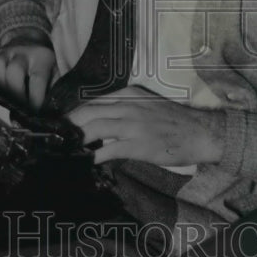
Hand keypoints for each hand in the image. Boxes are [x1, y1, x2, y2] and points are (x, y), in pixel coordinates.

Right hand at [0, 41, 55, 110]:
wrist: (28, 42)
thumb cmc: (42, 64)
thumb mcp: (55, 74)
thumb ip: (54, 92)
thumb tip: (54, 112)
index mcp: (42, 58)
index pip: (38, 78)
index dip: (35, 98)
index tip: (35, 111)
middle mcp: (22, 53)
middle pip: (14, 71)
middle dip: (16, 93)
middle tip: (19, 107)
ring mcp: (5, 53)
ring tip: (6, 98)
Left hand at [66, 86, 225, 166]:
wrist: (201, 132)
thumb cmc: (175, 121)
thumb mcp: (147, 105)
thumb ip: (124, 109)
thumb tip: (102, 122)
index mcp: (129, 95)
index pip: (93, 102)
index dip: (75, 115)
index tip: (62, 126)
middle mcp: (128, 105)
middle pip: (88, 112)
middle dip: (68, 125)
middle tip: (55, 138)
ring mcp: (132, 125)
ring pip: (94, 128)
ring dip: (76, 139)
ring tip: (65, 149)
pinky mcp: (138, 144)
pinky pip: (108, 149)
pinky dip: (93, 156)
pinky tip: (85, 162)